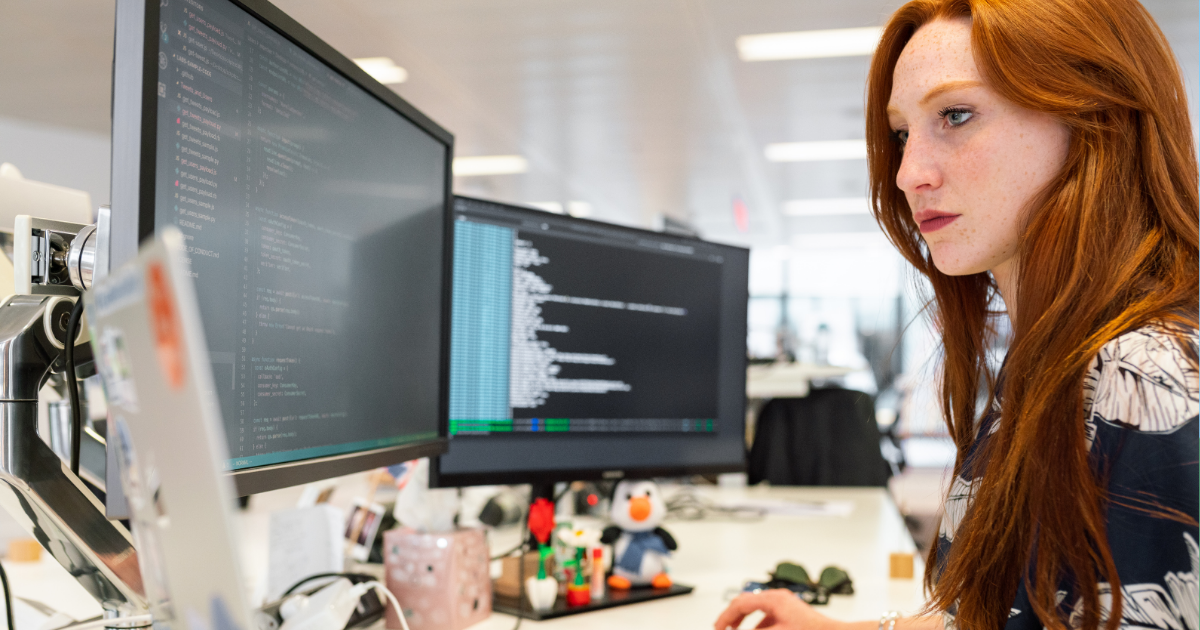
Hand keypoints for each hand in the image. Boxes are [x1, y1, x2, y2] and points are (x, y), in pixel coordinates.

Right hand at [713, 589, 838, 629]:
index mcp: (773, 599)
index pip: (740, 603)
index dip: (725, 616)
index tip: (718, 627)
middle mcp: (779, 598)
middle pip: (747, 602)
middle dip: (733, 616)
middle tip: (723, 627)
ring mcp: (786, 604)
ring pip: (758, 608)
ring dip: (745, 620)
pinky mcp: (792, 613)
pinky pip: (769, 616)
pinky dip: (759, 624)